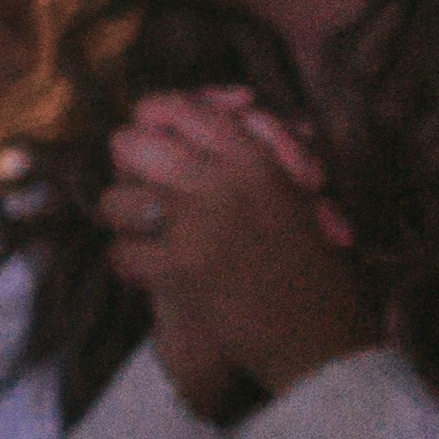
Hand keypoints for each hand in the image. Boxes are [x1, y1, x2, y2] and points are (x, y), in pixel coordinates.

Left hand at [110, 90, 375, 419]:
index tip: (164, 140)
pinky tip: (146, 273)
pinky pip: (121, 251)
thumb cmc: (313, 266)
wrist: (322, 338)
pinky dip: (129, 265)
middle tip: (144, 189)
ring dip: (125, 220)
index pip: (172, 108)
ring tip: (145, 236)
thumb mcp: (294, 194)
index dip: (156, 119)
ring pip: (116, 199)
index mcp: (253, 158)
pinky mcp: (182, 269)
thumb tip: (232, 100)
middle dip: (129, 166)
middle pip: (129, 142)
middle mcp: (223, 181)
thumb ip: (263, 147)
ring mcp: (199, 224)